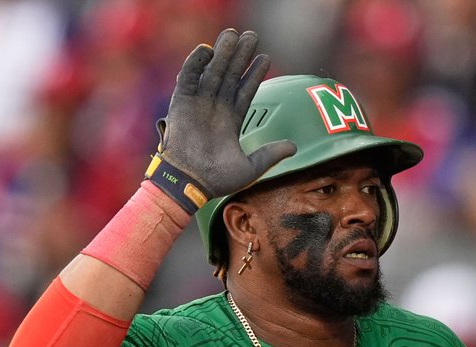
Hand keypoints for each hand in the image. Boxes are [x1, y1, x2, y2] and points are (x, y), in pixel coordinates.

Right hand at [158, 28, 295, 197]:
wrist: (190, 183)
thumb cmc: (218, 179)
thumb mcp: (251, 167)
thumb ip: (271, 154)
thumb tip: (295, 147)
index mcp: (231, 119)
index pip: (245, 90)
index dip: (255, 73)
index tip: (266, 57)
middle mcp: (215, 107)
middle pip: (230, 75)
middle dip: (241, 56)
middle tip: (252, 36)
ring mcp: (198, 103)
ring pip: (212, 71)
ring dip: (222, 53)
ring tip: (234, 34)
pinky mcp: (181, 102)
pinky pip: (188, 77)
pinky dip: (196, 63)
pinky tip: (207, 49)